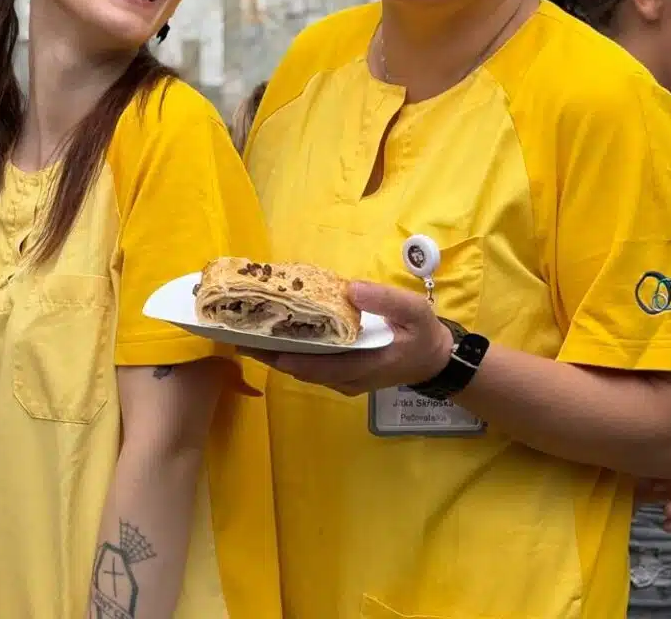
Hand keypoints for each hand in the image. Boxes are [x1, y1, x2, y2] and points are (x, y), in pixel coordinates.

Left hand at [239, 282, 452, 396]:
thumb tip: (348, 290)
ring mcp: (342, 380)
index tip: (253, 342)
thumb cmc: (422, 334)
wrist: (434, 359)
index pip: (314, 366)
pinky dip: (289, 352)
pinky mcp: (340, 375)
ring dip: (274, 353)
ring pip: (301, 370)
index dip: (282, 356)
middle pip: (300, 370)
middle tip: (235, 333)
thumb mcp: (413, 311)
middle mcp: (347, 379)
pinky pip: (309, 366)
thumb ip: (384, 300)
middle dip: (267, 354)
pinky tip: (272, 334)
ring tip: (244, 332)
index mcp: (363, 366)